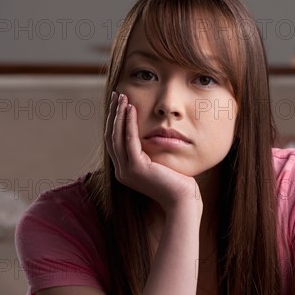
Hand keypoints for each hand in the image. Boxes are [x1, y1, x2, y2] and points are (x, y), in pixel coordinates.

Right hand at [105, 92, 202, 212]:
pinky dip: (128, 123)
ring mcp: (126, 170)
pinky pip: (129, 140)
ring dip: (118, 114)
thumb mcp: (159, 163)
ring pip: (116, 136)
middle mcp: (121, 171)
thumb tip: (151, 135)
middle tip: (115, 95)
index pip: (114, 141)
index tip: (118, 103)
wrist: (183, 199)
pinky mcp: (135, 168)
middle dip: (113, 114)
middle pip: (111, 136)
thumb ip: (150, 151)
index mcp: (125, 170)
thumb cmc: (177, 181)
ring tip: (122, 97)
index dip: (114, 121)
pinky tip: (131, 109)